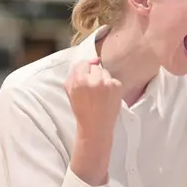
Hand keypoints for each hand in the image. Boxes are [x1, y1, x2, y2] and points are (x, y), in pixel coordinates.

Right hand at [65, 58, 122, 185]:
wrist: (95, 126)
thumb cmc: (81, 109)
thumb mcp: (70, 91)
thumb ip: (75, 73)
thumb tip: (91, 60)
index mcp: (79, 81)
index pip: (83, 63)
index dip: (85, 71)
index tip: (86, 79)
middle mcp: (93, 80)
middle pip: (95, 67)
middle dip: (94, 75)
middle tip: (93, 90)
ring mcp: (106, 83)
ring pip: (105, 72)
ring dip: (103, 80)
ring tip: (100, 94)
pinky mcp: (117, 86)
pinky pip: (113, 80)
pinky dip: (111, 87)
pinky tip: (107, 97)